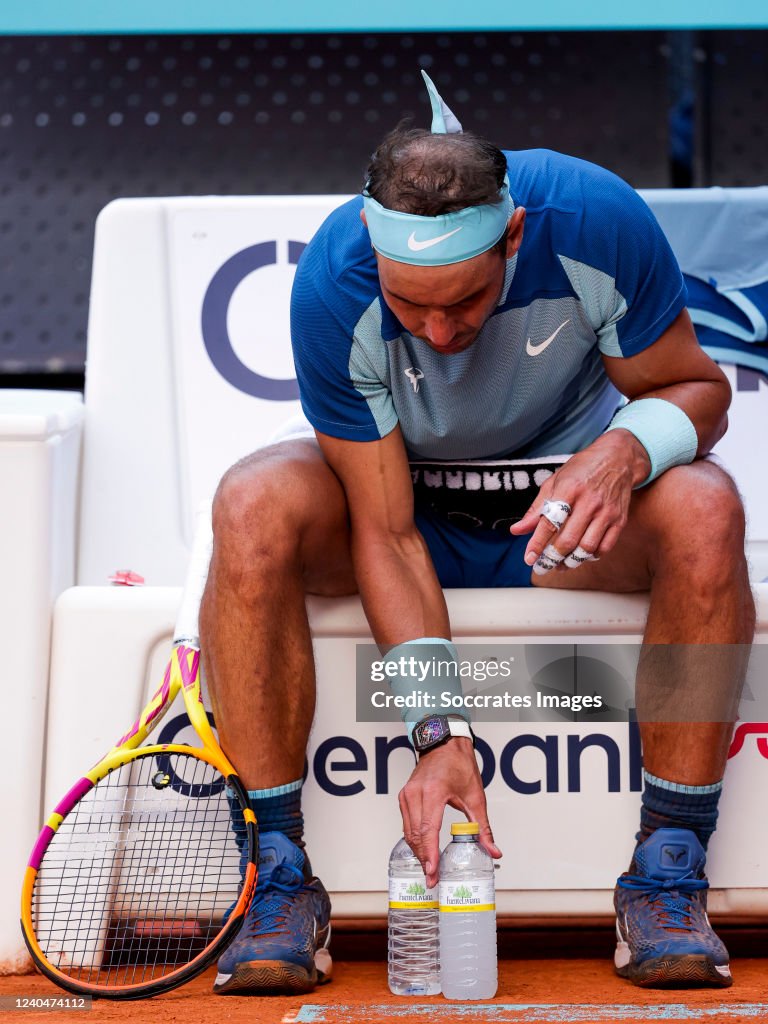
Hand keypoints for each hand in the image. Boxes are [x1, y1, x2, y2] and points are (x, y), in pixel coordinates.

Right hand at [398, 736, 501, 889]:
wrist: (444, 744)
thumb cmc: (459, 765)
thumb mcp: (476, 796)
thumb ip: (483, 827)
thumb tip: (493, 851)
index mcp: (434, 792)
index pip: (428, 830)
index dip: (430, 854)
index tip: (432, 873)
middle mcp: (416, 794)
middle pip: (416, 835)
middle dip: (424, 859)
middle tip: (433, 879)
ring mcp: (407, 794)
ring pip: (408, 831)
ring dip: (418, 851)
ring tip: (429, 868)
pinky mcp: (404, 796)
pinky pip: (406, 823)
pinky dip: (414, 839)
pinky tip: (423, 850)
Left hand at [509, 431, 649, 572]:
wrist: (617, 458)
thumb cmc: (581, 469)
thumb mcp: (554, 481)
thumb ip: (536, 508)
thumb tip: (517, 530)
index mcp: (569, 488)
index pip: (550, 522)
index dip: (537, 543)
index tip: (529, 558)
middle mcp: (589, 501)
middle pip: (569, 539)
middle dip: (552, 558)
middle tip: (542, 567)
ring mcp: (606, 511)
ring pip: (587, 547)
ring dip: (571, 562)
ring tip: (560, 565)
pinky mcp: (619, 520)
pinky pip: (605, 547)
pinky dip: (591, 556)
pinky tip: (581, 556)